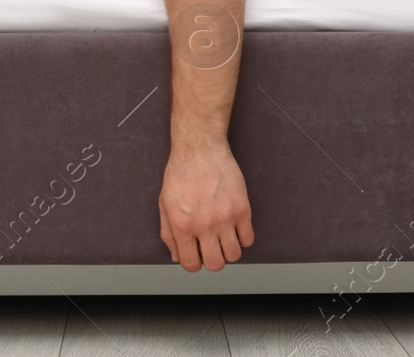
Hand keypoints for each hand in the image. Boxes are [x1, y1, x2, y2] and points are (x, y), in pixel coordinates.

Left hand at [158, 141, 253, 271]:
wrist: (200, 149)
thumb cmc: (180, 173)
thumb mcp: (165, 203)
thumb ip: (168, 233)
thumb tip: (177, 256)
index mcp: (182, 226)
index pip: (191, 264)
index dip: (194, 263)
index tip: (197, 254)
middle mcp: (204, 225)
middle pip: (216, 265)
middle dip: (213, 260)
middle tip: (211, 247)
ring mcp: (225, 218)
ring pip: (234, 255)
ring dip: (228, 250)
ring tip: (223, 236)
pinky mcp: (242, 209)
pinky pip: (248, 239)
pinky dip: (242, 237)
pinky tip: (234, 226)